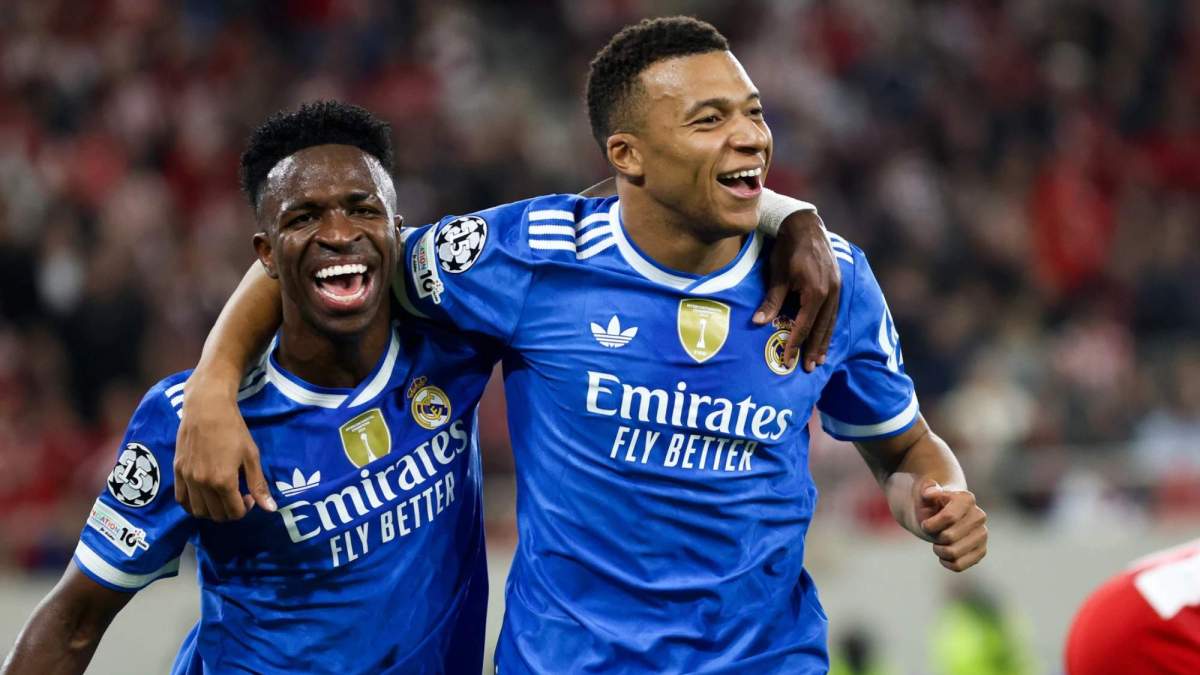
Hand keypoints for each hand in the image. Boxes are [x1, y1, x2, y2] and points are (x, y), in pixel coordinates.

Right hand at [173, 376, 274, 521]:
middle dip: (230, 512)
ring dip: (212, 511)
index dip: (246, 509)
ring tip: (221, 497)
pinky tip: (203, 495)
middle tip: (237, 496)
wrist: (207, 408)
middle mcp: (202, 484)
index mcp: (223, 481)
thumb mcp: (251, 456)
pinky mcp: (177, 471)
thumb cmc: (233, 430)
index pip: (235, 512)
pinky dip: (192, 504)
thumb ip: (258, 484)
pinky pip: (181, 500)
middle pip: (216, 515)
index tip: (249, 496)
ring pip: (198, 511)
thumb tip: (270, 509)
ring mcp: (187, 478)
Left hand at [753, 210, 839, 372]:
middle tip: (809, 368)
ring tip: (819, 358)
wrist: (804, 225)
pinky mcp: (837, 283)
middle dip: (814, 349)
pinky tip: (825, 334)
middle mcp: (830, 293)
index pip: (804, 326)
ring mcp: (836, 287)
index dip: (795, 345)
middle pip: (822, 328)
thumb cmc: (786, 250)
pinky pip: (834, 311)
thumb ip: (771, 301)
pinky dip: (828, 325)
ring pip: (830, 321)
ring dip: (824, 340)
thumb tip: (758, 324)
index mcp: (816, 293)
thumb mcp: (777, 276)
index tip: (788, 361)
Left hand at [915, 479, 987, 571]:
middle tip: (933, 533)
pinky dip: (947, 562)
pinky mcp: (981, 551)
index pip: (949, 518)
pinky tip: (944, 554)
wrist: (939, 515)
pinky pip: (959, 565)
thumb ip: (925, 491)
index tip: (924, 524)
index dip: (930, 525)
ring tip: (938, 543)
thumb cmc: (930, 505)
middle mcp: (979, 515)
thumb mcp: (923, 496)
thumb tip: (929, 493)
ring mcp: (982, 534)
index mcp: (966, 498)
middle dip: (935, 537)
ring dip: (939, 550)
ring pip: (954, 553)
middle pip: (949, 537)